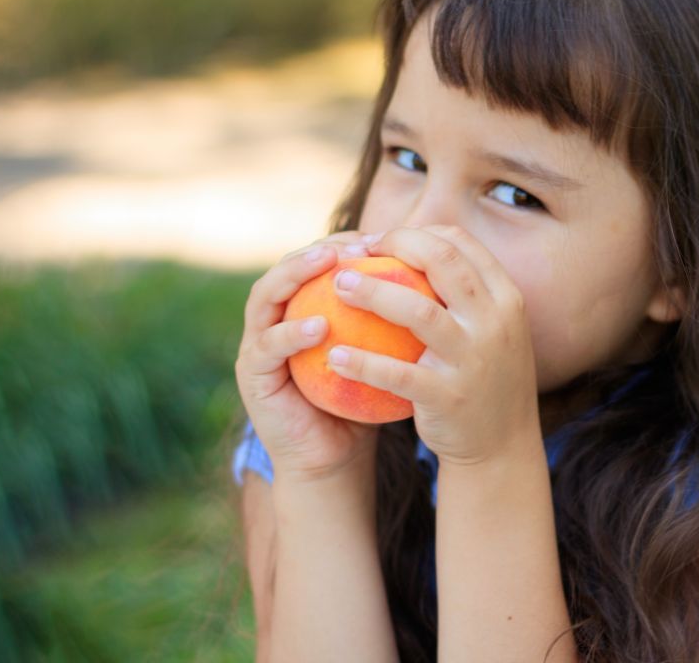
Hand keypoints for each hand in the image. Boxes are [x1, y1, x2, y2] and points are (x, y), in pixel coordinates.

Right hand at [234, 231, 381, 484]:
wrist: (337, 459)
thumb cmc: (368, 401)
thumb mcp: (386, 351)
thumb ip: (398, 316)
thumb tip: (447, 275)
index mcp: (305, 306)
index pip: (319, 260)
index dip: (346, 243)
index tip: (381, 239)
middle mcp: (275, 318)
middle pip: (288, 266)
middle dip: (318, 248)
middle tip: (352, 246)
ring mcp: (257, 344)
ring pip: (265, 295)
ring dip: (295, 275)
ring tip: (327, 265)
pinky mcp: (250, 375)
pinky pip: (267, 347)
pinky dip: (290, 334)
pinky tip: (318, 327)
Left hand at [326, 224, 540, 467]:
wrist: (502, 445)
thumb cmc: (483, 377)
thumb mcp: (491, 328)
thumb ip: (463, 290)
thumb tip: (411, 244)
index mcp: (505, 298)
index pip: (460, 243)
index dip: (415, 233)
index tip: (380, 241)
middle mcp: (495, 322)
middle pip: (442, 261)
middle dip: (394, 246)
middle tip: (355, 252)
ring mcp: (474, 359)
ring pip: (419, 311)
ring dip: (373, 292)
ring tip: (338, 286)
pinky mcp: (449, 397)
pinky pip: (398, 374)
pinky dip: (364, 362)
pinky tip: (335, 356)